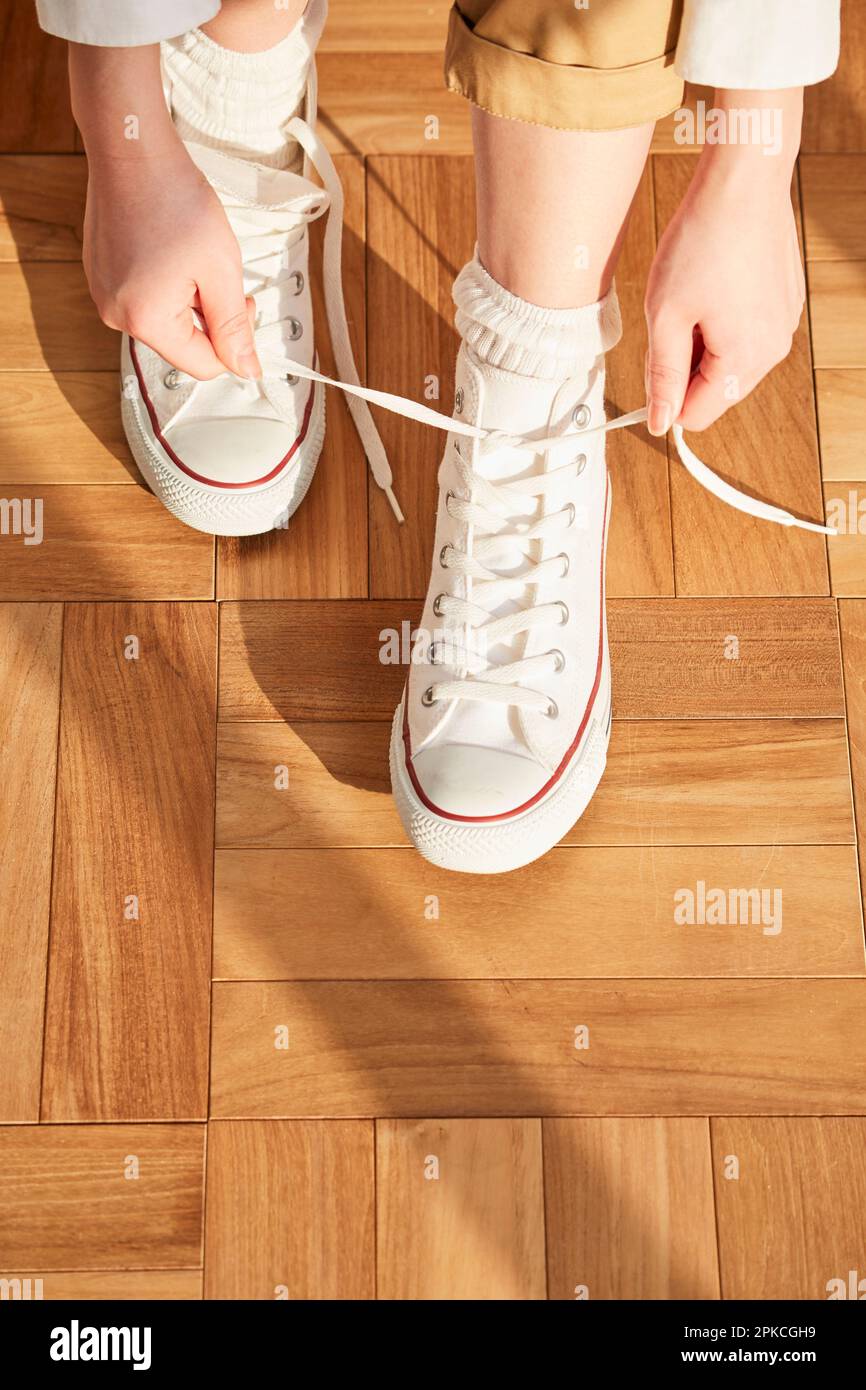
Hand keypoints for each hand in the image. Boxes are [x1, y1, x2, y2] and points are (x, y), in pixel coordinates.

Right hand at [84, 143, 260, 379]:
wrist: (133, 149)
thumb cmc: (176, 198)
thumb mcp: (221, 269)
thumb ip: (234, 328)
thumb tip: (247, 371)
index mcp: (145, 320)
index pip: (204, 366)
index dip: (233, 341)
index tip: (242, 302)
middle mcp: (115, 315)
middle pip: (183, 344)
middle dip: (209, 316)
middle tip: (218, 271)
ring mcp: (104, 295)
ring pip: (166, 321)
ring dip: (189, 297)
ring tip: (190, 254)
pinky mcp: (101, 277)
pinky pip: (145, 299)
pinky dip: (166, 284)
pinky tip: (169, 249)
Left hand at [644, 89, 804, 434]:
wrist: (744, 180)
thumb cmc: (704, 239)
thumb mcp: (666, 315)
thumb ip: (662, 375)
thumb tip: (659, 422)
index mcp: (744, 359)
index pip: (696, 415)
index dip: (665, 399)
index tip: (650, 368)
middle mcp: (774, 349)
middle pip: (714, 390)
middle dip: (686, 366)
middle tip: (671, 319)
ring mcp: (784, 325)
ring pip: (729, 362)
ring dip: (703, 343)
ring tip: (694, 297)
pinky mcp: (785, 303)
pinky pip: (746, 333)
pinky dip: (723, 321)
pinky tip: (713, 285)